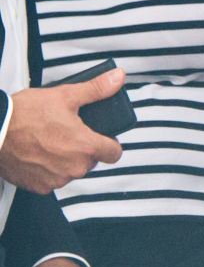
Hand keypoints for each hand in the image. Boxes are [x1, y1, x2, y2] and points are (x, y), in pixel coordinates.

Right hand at [0, 70, 124, 193]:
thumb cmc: (24, 115)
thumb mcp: (65, 95)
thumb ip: (96, 89)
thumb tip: (116, 79)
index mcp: (86, 146)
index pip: (114, 153)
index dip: (110, 143)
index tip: (104, 138)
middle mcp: (74, 167)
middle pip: (92, 160)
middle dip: (84, 148)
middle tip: (68, 133)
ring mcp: (57, 179)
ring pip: (72, 170)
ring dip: (67, 159)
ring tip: (51, 141)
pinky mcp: (40, 186)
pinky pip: (53, 179)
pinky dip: (49, 169)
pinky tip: (39, 154)